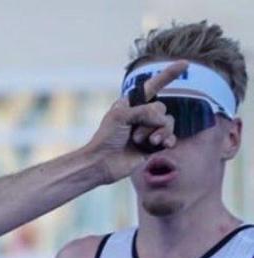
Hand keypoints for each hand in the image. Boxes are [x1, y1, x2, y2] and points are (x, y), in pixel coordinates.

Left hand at [85, 61, 184, 182]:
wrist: (102, 163)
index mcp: (132, 104)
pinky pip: (171, 137)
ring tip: (143, 142)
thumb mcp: (120, 116)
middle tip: (132, 134)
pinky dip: (167, 140)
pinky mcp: (154, 145)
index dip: (168, 75)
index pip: (153, 86)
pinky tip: (162, 145)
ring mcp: (149, 129)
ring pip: (169, 123)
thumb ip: (144, 111)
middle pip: (162, 108)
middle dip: (150, 121)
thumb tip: (162, 119)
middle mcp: (143, 115)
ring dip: (157, 133)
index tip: (185, 64)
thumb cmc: (106, 138)